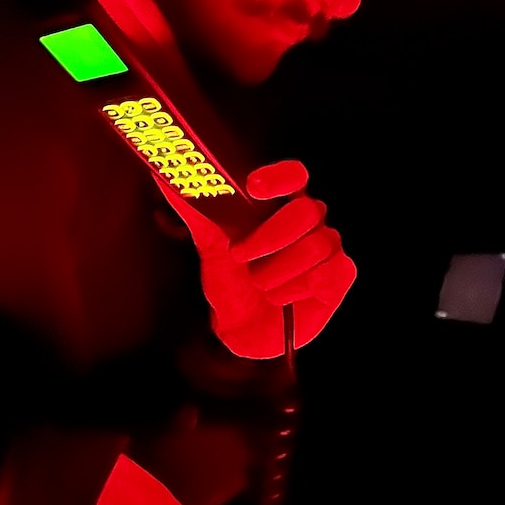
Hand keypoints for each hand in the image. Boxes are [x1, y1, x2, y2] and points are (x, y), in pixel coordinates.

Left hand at [164, 159, 356, 358]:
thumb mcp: (210, 243)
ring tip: (260, 285)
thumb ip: (194, 208)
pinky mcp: (338, 276)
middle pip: (306, 211)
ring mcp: (327, 247)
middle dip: (269, 237)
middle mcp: (309, 220)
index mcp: (281, 204)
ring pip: (315, 245)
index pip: (294, 175)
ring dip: (277, 272)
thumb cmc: (232, 281)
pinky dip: (298, 289)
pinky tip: (284, 297)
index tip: (254, 186)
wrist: (242, 329)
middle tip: (240, 255)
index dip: (279, 176)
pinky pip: (329, 273)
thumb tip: (166, 177)